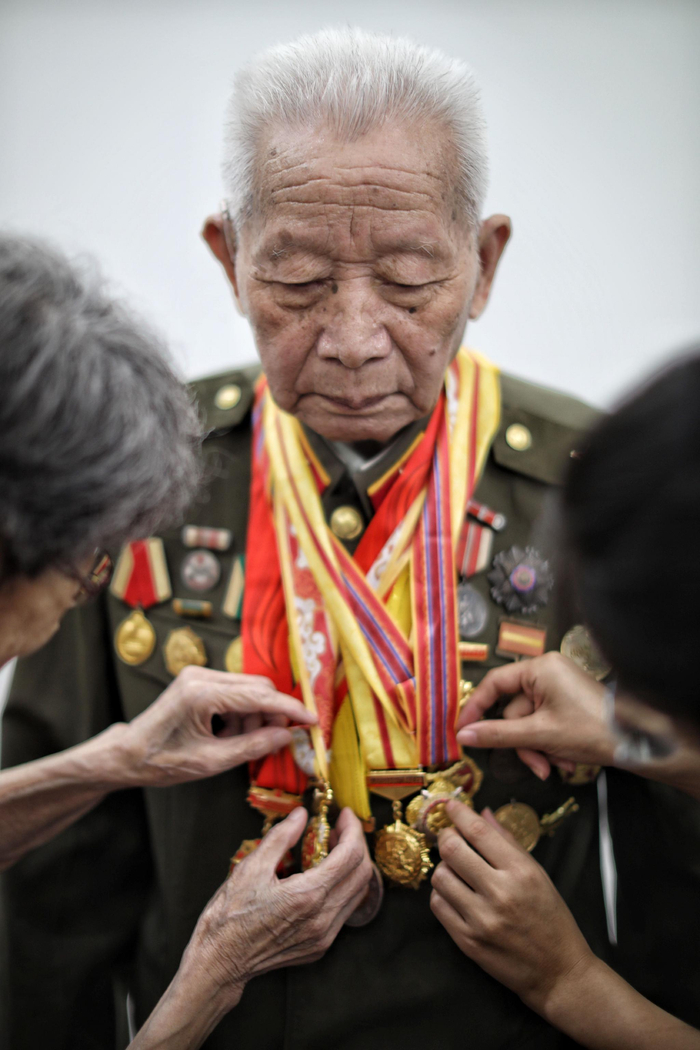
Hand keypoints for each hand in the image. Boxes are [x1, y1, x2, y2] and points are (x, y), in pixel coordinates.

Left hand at [119, 666, 316, 786]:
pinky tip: (229, 735)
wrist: (127, 755)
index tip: (313, 721)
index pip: (260, 696)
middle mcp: (201, 676)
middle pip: (258, 687)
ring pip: (248, 689)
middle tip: (276, 742)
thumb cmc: (163, 762)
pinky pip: (233, 691)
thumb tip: (287, 736)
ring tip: (238, 744)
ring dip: (254, 716)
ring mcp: (198, 674)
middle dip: (272, 714)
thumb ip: (253, 746)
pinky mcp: (197, 680)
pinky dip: (240, 713)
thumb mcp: (211, 762)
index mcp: (203, 694)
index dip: (291, 709)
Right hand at [178, 806, 372, 1008]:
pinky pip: (344, 912)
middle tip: (339, 829)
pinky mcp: (319, 947)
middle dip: (357, 845)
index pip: (350, 856)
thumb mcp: (251, 867)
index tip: (344, 814)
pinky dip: (343, 888)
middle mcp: (323, 919)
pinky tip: (324, 877)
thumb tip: (301, 814)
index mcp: (308, 896)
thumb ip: (281, 837)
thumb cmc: (229, 915)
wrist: (220, 961)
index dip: (352, 829)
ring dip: (353, 867)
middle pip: (362, 874)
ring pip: (357, 895)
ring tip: (332, 849)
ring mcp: (323, 937)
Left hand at [431, 800, 595, 1014]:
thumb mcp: (538, 874)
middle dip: (446, 836)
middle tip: (449, 836)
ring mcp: (481, 919)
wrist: (559, 972)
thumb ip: (508, 841)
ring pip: (440, 876)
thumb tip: (482, 813)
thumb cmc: (551, 919)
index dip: (459, 813)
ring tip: (457, 871)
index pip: (478, 832)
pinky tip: (456, 894)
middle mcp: (500, 893)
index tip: (450, 805)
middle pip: (452, 850)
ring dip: (444, 867)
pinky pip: (438, 905)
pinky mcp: (468, 941)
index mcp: (521, 872)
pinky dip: (442, 894)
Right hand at [457, 652, 614, 778]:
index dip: (475, 709)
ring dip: (538, 748)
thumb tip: (463, 736)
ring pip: (528, 723)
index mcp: (539, 668)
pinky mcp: (566, 703)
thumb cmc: (589, 729)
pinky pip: (543, 724)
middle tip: (535, 766)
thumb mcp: (538, 734)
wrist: (637, 742)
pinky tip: (564, 760)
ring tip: (555, 766)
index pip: (494, 684)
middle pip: (513, 711)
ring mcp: (558, 688)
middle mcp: (547, 672)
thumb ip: (497, 734)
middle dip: (524, 743)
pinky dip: (549, 744)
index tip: (462, 731)